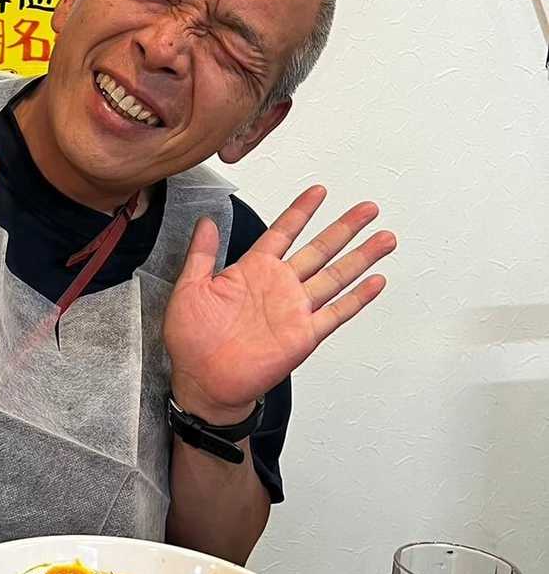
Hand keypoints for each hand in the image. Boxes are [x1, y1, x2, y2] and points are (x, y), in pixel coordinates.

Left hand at [164, 185, 395, 422]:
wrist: (202, 381)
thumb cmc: (191, 340)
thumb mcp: (189, 288)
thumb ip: (201, 254)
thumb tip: (206, 221)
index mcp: (252, 271)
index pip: (283, 232)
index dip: (301, 211)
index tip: (319, 191)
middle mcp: (278, 287)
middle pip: (319, 249)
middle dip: (344, 228)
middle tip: (367, 209)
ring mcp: (293, 310)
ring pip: (335, 276)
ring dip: (360, 257)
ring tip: (384, 238)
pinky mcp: (303, 335)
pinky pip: (335, 313)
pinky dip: (357, 298)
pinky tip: (376, 282)